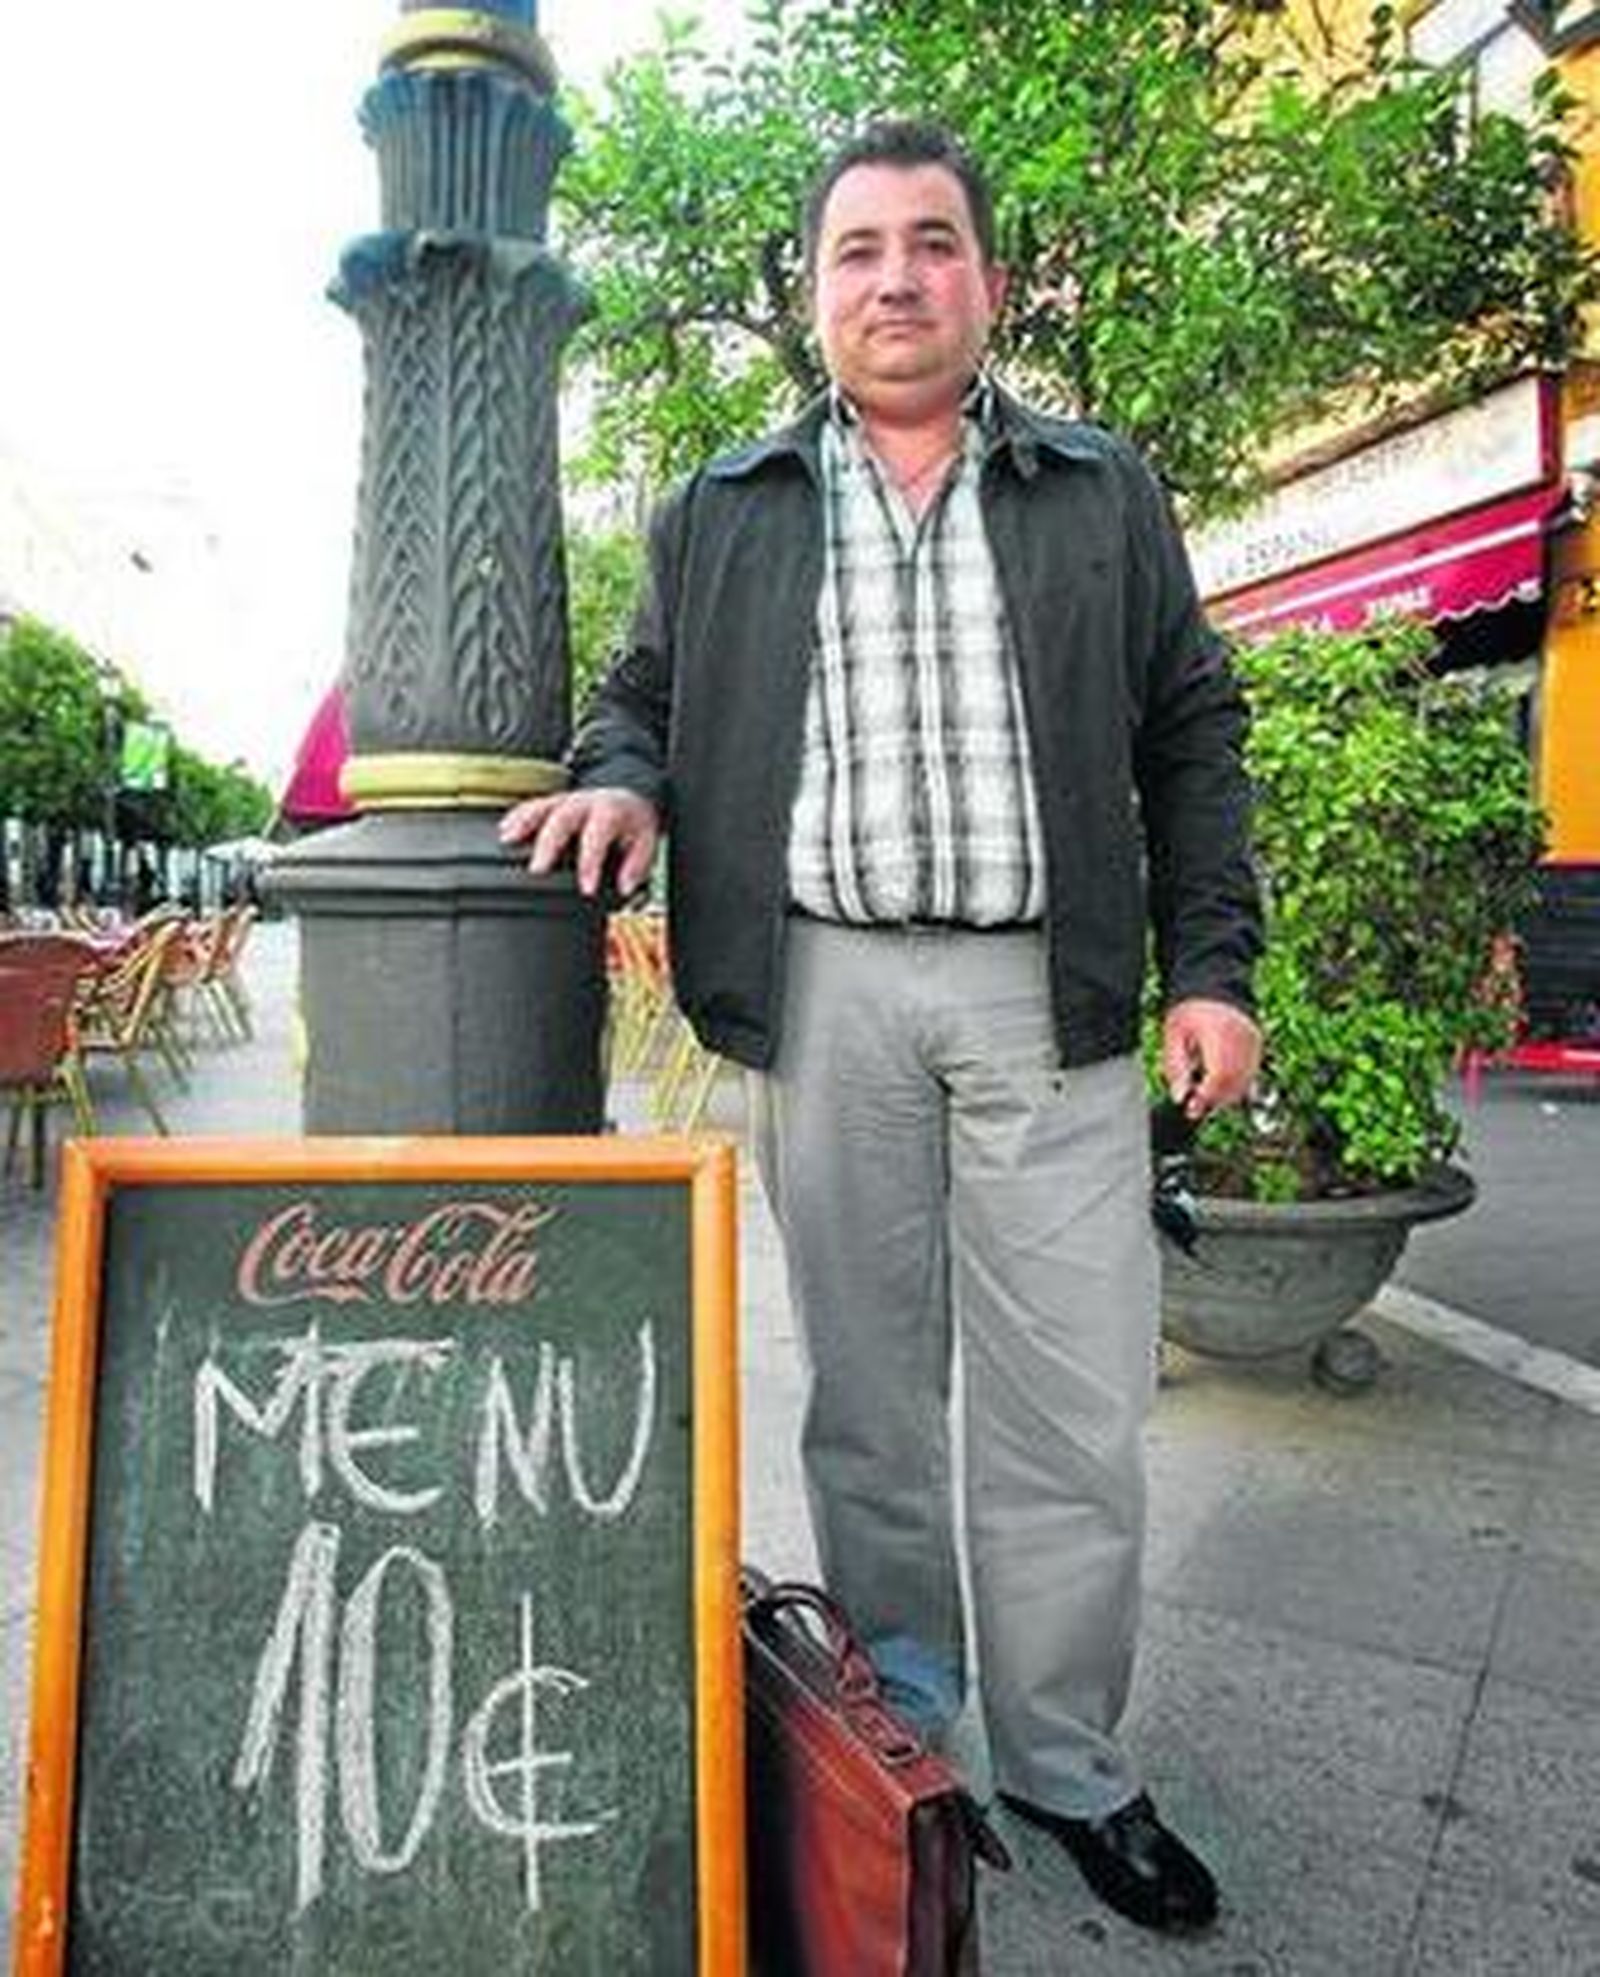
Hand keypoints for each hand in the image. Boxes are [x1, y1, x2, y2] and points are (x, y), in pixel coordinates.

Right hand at [498, 787, 659, 897]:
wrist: (630, 797)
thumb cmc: (634, 824)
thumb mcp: (647, 843)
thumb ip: (636, 865)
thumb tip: (624, 887)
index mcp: (611, 811)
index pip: (598, 836)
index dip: (591, 863)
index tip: (586, 888)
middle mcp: (586, 802)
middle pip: (563, 817)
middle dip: (548, 843)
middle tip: (537, 870)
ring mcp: (567, 800)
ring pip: (542, 806)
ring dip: (523, 823)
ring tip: (508, 841)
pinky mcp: (554, 802)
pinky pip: (532, 805)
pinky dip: (517, 817)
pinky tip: (504, 831)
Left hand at [1161, 997, 1260, 1119]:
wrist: (1215, 985)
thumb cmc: (1191, 1010)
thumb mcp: (1174, 1035)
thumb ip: (1175, 1066)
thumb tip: (1179, 1097)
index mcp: (1219, 1037)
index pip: (1218, 1077)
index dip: (1205, 1097)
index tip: (1190, 1107)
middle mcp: (1242, 1042)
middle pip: (1234, 1085)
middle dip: (1214, 1100)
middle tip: (1195, 1104)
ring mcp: (1254, 1044)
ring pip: (1245, 1084)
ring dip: (1225, 1095)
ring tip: (1205, 1089)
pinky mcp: (1259, 1046)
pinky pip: (1251, 1076)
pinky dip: (1236, 1085)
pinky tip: (1219, 1080)